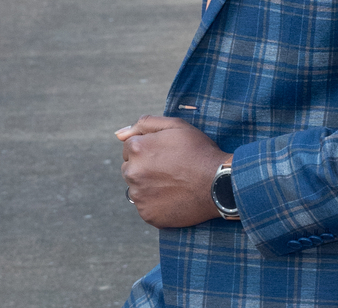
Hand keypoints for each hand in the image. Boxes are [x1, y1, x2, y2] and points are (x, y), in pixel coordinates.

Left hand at [116, 115, 231, 227]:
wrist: (218, 183)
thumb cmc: (198, 150)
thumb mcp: (176, 126)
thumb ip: (145, 123)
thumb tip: (119, 133)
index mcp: (137, 149)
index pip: (129, 147)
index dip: (149, 147)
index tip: (166, 152)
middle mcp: (132, 173)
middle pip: (130, 167)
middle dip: (144, 166)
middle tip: (170, 167)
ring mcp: (139, 196)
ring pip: (136, 187)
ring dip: (148, 184)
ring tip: (173, 182)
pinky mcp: (147, 214)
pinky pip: (145, 205)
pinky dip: (155, 201)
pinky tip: (173, 195)